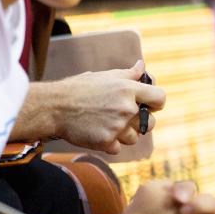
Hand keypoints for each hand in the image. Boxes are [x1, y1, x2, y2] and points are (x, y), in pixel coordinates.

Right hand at [51, 61, 165, 153]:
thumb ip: (129, 74)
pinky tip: (98, 132)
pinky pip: (118, 148)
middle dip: (141, 121)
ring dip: (125, 134)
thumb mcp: (105, 76)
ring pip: (134, 138)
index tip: (148, 104)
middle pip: (150, 123)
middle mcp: (126, 108)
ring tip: (108, 124)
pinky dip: (110, 143)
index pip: (160, 99)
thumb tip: (143, 66)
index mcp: (128, 89)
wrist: (54, 107)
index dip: (156, 103)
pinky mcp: (105, 142)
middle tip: (125, 117)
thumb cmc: (79, 88)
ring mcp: (116, 126)